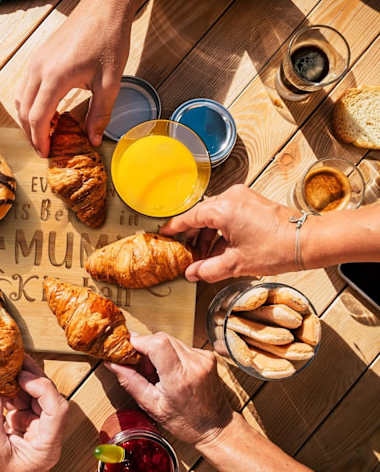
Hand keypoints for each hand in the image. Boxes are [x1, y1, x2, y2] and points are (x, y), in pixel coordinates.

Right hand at [0, 355, 68, 471]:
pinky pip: (22, 406)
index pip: (57, 409)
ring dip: (19, 385)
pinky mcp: (24, 431)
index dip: (42, 388)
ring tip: (2, 372)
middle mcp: (47, 438)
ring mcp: (36, 434)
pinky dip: (10, 395)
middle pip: (49, 399)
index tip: (22, 376)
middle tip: (14, 362)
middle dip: (32, 379)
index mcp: (47, 447)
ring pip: (36, 400)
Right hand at [16, 0, 130, 156]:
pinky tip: (48, 112)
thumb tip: (94, 140)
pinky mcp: (38, 57)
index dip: (40, 139)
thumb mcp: (110, 83)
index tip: (46, 154)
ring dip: (29, 119)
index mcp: (55, 77)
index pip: (38, 117)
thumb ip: (99, 114)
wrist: (103, 8)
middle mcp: (39, 69)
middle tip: (44, 150)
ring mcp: (35, 61)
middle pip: (24, 111)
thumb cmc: (108, 41)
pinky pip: (26, 87)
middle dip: (32, 134)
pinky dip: (31, 104)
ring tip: (46, 134)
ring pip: (21, 99)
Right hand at [106, 333, 232, 448]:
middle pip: (162, 337)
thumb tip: (113, 364)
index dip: (140, 341)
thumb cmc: (186, 422)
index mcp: (179, 378)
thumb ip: (130, 381)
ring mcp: (203, 358)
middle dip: (147, 348)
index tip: (130, 349)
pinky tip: (173, 371)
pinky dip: (172, 354)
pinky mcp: (207, 355)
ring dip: (159, 351)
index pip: (158, 342)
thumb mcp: (152, 406)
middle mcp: (194, 364)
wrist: (216, 427)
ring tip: (160, 372)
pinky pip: (181, 345)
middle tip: (146, 368)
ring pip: (171, 339)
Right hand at [160, 185, 297, 281]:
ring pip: (214, 215)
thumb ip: (208, 269)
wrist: (307, 241)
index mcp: (222, 208)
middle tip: (186, 253)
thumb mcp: (236, 263)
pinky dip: (221, 230)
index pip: (189, 217)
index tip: (164, 235)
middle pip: (201, 215)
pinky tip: (221, 249)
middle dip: (193, 236)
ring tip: (205, 256)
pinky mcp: (252, 202)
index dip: (175, 228)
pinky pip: (228, 214)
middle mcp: (231, 197)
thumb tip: (192, 274)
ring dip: (207, 235)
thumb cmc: (276, 248)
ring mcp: (243, 197)